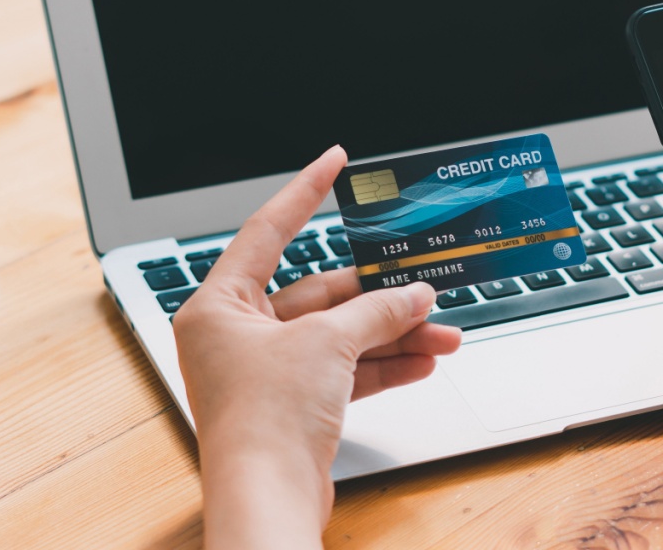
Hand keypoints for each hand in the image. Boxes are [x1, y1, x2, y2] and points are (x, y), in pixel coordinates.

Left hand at [172, 146, 461, 549]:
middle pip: (318, 295)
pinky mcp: (293, 406)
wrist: (267, 500)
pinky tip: (423, 361)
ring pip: (339, 338)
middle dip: (376, 295)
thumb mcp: (327, 346)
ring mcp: (266, 374)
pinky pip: (344, 372)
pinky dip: (383, 365)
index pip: (266, 231)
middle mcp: (238, 336)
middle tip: (421, 286)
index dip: (304, 192)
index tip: (334, 161)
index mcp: (220, 306)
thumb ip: (375, 312)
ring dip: (391, 334)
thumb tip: (412, 295)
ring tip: (441, 332)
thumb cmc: (264, 421)